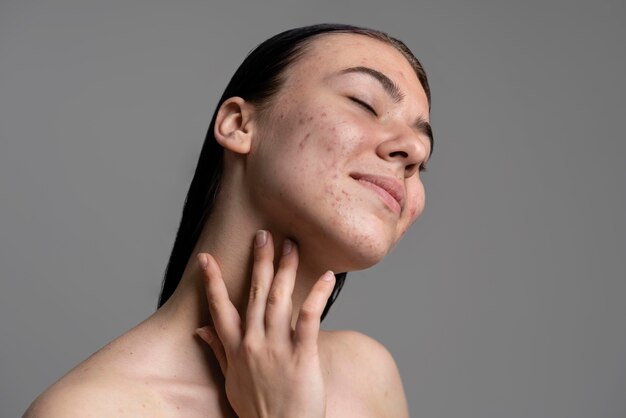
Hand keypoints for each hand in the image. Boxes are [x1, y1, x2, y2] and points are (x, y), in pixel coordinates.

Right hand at [195, 230, 335, 417]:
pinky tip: (325, 277)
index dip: (212, 281)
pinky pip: (309, 319)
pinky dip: (317, 296)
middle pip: (254, 293)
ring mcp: (277, 349)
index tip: (206, 258)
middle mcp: (253, 344)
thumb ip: (218, 351)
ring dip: (284, 269)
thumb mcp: (230, 380)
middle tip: (264, 235)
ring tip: (290, 245)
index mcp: (236, 348)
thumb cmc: (257, 409)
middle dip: (259, 261)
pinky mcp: (302, 356)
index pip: (219, 308)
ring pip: (279, 299)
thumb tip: (200, 329)